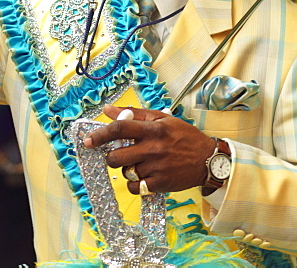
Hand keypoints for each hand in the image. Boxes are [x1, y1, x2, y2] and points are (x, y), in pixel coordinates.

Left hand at [83, 105, 215, 194]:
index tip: (88, 140)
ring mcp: (156, 168)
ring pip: (125, 172)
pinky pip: (134, 187)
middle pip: (116, 157)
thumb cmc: (184, 136)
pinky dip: (134, 183)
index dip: (100, 135)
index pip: (120, 129)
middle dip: (112, 157)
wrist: (207, 159)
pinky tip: (143, 176)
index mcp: (153, 129)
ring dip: (127, 169)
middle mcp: (153, 148)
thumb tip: (108, 110)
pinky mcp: (159, 184)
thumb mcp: (162, 119)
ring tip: (140, 163)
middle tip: (120, 154)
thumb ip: (134, 114)